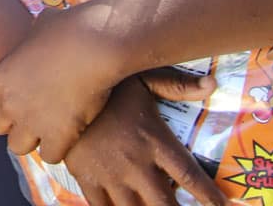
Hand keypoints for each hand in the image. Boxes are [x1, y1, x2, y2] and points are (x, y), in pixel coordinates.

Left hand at [0, 5, 119, 160]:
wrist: (95, 45)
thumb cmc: (71, 28)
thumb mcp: (41, 24)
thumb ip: (33, 37)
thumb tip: (41, 29)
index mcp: (0, 75)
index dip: (0, 99)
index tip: (17, 97)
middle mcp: (9, 101)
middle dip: (11, 122)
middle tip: (33, 115)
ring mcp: (31, 121)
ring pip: (17, 147)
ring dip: (33, 139)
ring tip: (52, 129)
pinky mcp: (57, 136)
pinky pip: (50, 156)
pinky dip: (60, 149)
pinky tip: (71, 136)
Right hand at [62, 74, 225, 205]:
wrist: (59, 91)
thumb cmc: (105, 85)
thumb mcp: (143, 79)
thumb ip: (177, 85)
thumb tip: (213, 83)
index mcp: (155, 141)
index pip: (190, 176)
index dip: (210, 196)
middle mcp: (137, 165)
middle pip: (166, 205)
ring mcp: (111, 176)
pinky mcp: (88, 180)